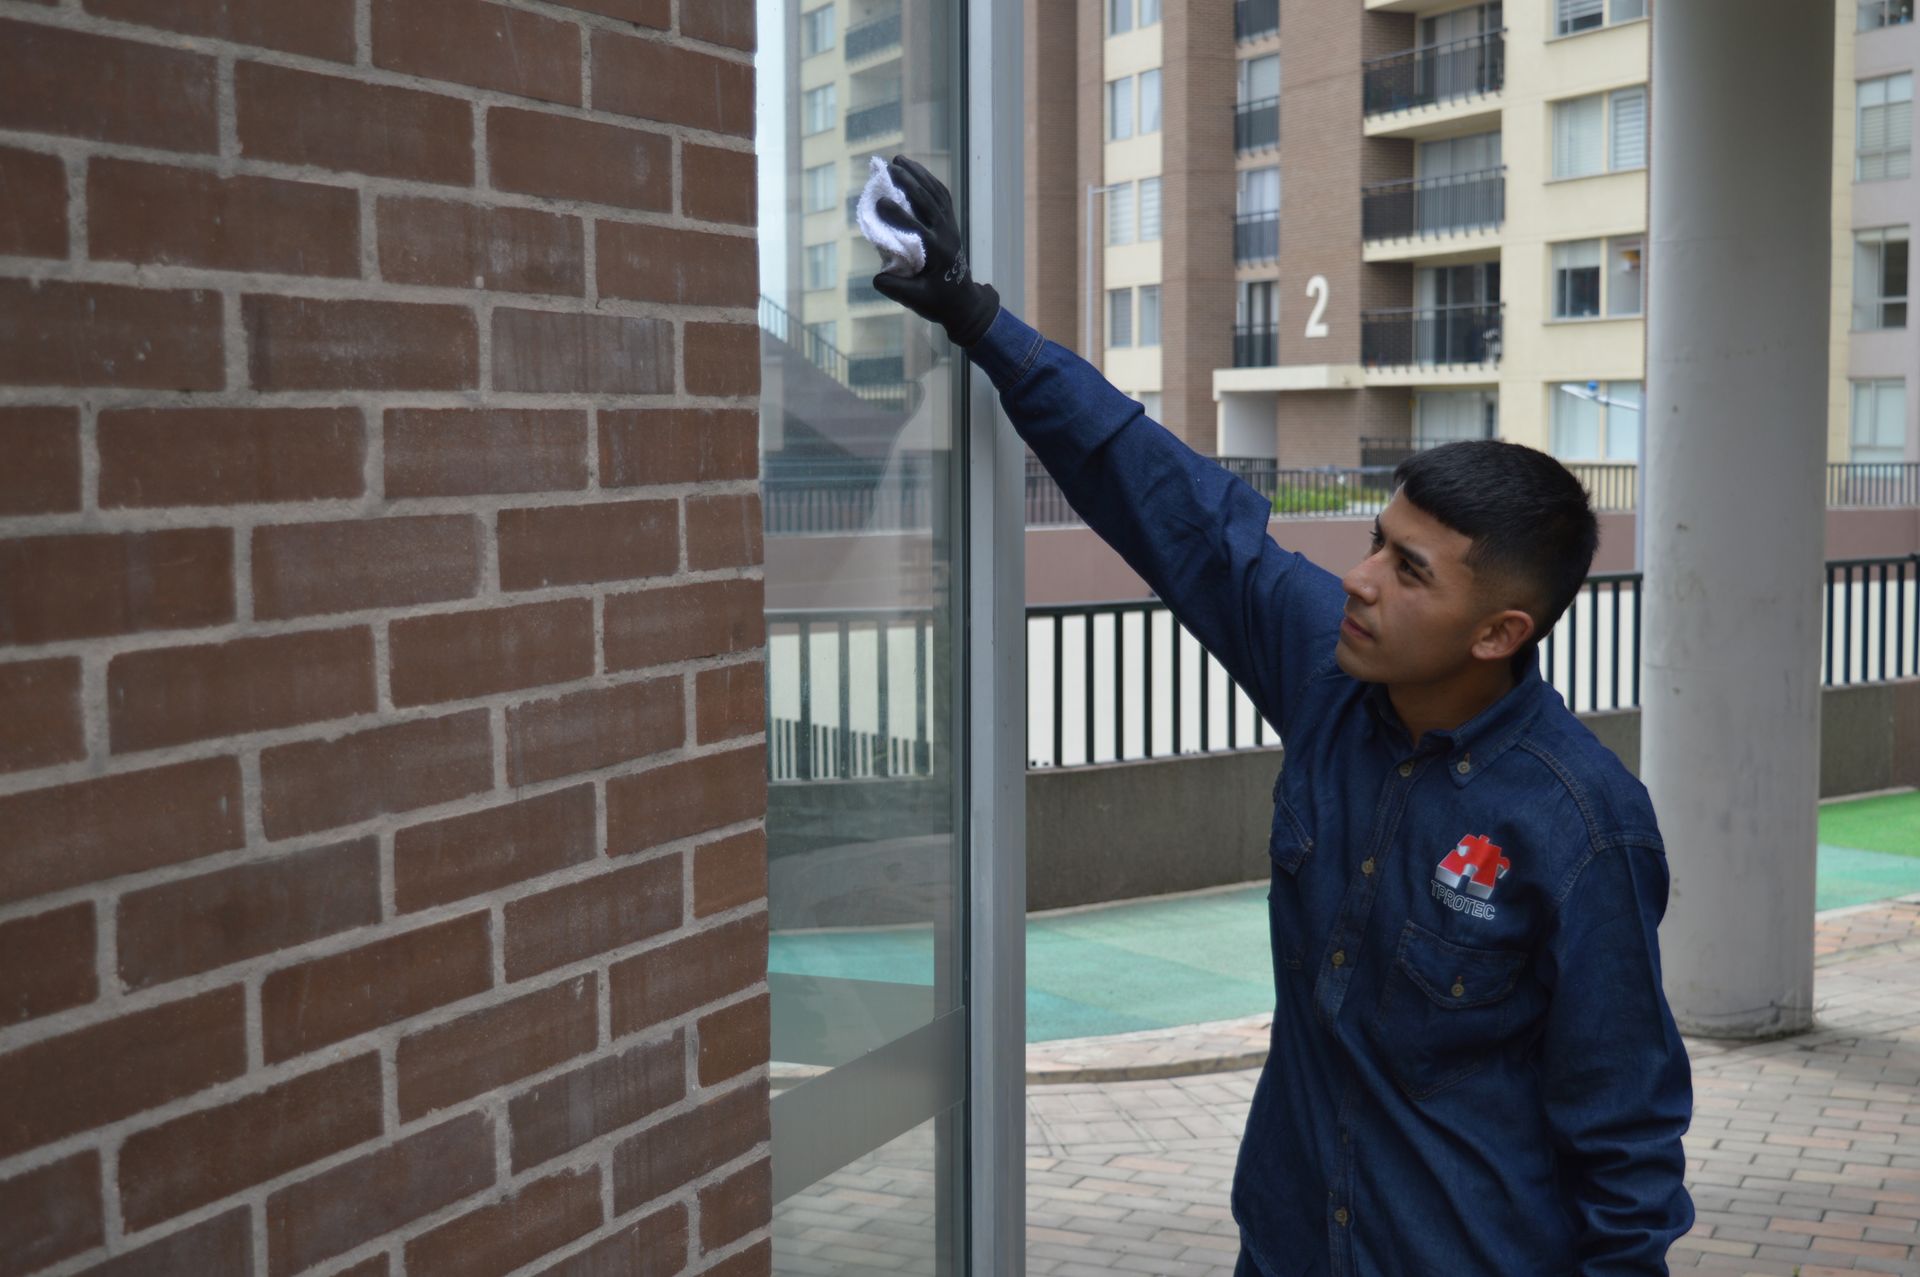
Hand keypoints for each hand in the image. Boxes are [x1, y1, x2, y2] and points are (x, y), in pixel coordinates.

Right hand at [872, 155, 1000, 347]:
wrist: (964, 302)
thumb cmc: (937, 302)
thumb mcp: (915, 300)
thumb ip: (895, 289)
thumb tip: (876, 276)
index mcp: (938, 252)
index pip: (917, 228)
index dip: (898, 215)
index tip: (880, 202)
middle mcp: (946, 234)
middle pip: (928, 201)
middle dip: (909, 182)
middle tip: (889, 167)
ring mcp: (951, 226)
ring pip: (936, 193)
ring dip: (918, 174)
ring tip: (899, 160)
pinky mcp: (951, 223)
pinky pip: (941, 196)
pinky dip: (928, 180)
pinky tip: (914, 171)